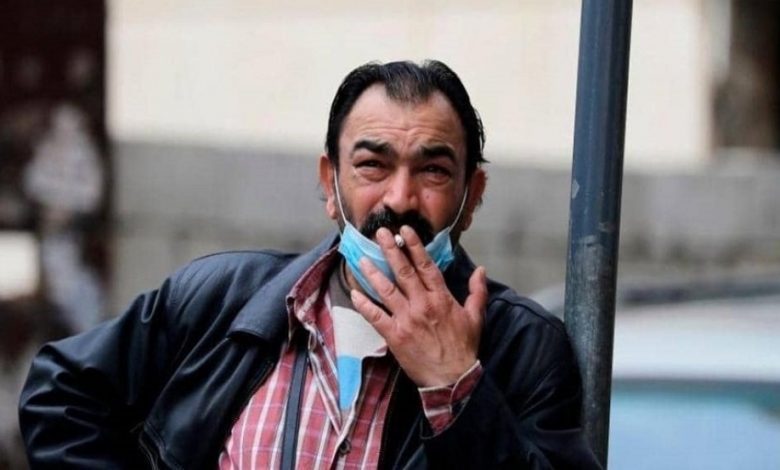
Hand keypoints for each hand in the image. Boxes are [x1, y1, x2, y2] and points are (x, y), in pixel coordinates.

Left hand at [350, 225, 487, 386]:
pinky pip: (375, 316)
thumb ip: (477, 291)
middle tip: (380, 233)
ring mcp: (406, 319)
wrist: (453, 379)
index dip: (415, 246)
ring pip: (386, 290)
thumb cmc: (464, 348)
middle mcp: (422, 304)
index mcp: (441, 298)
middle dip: (391, 250)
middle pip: (404, 271)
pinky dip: (364, 304)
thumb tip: (481, 270)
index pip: (426, 266)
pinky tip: (354, 293)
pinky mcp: (394, 335)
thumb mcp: (475, 317)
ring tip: (362, 258)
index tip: (405, 230)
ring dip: (373, 273)